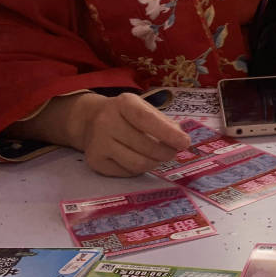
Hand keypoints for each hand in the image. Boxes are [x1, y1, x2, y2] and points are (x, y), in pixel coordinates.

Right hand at [20, 91, 187, 176]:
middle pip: (145, 146)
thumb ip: (165, 123)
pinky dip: (139, 169)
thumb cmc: (126, 115)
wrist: (90, 120)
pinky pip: (126, 172)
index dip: (168, 134)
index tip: (185, 143)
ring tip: (158, 157)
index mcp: (124, 103)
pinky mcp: (95, 161)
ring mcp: (98, 143)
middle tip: (173, 152)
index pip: (147, 120)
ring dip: (154, 163)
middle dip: (166, 153)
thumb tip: (181, 141)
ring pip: (137, 164)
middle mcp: (107, 121)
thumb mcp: (145, 109)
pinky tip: (138, 158)